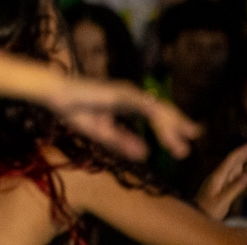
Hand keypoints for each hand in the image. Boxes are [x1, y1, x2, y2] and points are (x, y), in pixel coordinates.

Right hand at [47, 78, 199, 160]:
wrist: (56, 96)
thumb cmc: (75, 110)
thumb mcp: (103, 132)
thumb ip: (123, 142)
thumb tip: (146, 154)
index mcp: (127, 103)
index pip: (155, 115)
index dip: (171, 128)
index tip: (184, 144)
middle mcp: (130, 95)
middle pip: (161, 112)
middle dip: (178, 128)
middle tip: (189, 146)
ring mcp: (126, 92)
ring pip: (157, 110)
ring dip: (170, 129)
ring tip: (180, 147)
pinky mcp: (120, 92)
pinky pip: (144, 106)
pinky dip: (157, 119)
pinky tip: (165, 132)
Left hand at [196, 140, 246, 219]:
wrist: (197, 214)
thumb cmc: (209, 210)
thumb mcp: (222, 201)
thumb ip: (233, 189)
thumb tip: (245, 175)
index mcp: (218, 176)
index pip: (231, 159)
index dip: (243, 150)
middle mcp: (218, 175)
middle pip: (232, 159)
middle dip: (244, 151)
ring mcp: (219, 179)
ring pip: (232, 165)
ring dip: (241, 157)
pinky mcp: (220, 185)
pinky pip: (231, 173)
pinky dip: (238, 167)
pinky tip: (242, 166)